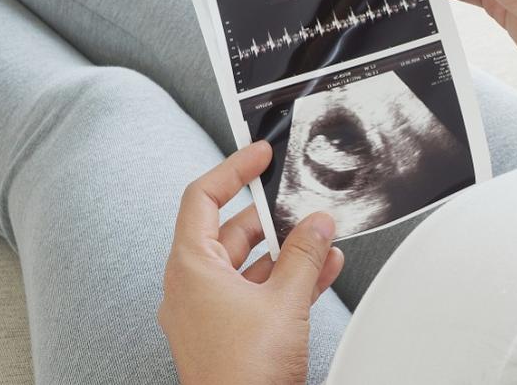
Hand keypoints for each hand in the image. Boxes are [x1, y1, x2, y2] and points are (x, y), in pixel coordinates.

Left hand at [158, 141, 343, 384]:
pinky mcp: (232, 331)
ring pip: (252, 263)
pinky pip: (261, 292)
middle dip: (275, 218)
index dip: (233, 170)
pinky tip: (323, 271)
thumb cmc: (243, 372)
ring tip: (325, 237)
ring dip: (289, 250)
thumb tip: (318, 224)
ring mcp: (212, 310)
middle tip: (306, 202)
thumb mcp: (284, 302)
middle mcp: (195, 285)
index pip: (204, 199)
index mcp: (191, 268)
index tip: (260, 153)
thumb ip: (304, 255)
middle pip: (233, 231)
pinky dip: (289, 279)